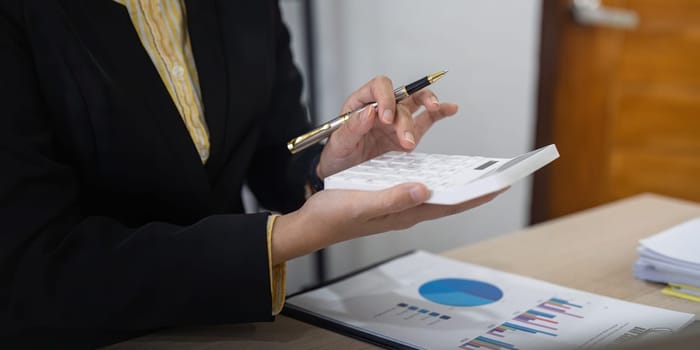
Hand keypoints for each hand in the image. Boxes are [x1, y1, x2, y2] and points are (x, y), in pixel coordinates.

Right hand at [270, 183, 505, 264]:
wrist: (313, 223)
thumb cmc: (334, 215)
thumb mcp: (363, 204)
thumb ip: (393, 198)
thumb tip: (425, 189)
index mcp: (405, 212)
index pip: (449, 204)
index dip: (476, 196)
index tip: (500, 186)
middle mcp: (406, 209)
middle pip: (449, 200)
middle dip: (474, 190)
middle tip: (497, 177)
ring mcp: (399, 204)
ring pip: (437, 194)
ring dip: (457, 184)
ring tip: (478, 173)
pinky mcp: (389, 196)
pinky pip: (420, 188)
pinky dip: (436, 179)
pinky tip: (439, 170)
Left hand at [317, 75, 458, 178]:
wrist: (341, 174)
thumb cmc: (336, 156)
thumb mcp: (338, 143)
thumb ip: (352, 127)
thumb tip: (369, 111)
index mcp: (361, 103)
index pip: (379, 87)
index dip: (386, 98)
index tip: (385, 117)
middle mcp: (381, 108)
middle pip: (401, 99)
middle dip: (404, 119)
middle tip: (404, 138)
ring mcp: (396, 120)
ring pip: (416, 103)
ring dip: (428, 105)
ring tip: (435, 109)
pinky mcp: (407, 134)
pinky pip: (426, 119)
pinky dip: (440, 113)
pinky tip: (450, 109)